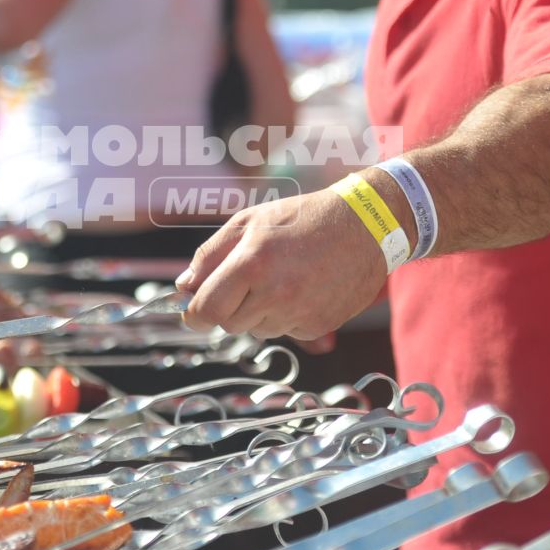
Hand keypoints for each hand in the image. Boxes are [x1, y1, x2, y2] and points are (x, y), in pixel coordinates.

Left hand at [176, 185, 387, 339]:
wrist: (364, 227)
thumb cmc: (301, 219)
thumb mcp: (249, 222)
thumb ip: (210, 255)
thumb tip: (184, 287)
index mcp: (252, 263)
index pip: (207, 310)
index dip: (195, 314)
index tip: (194, 312)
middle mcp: (275, 293)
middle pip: (229, 324)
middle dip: (230, 307)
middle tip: (249, 281)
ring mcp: (299, 313)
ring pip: (257, 330)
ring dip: (259, 312)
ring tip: (281, 278)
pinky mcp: (318, 326)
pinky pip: (286, 331)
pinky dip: (286, 316)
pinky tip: (302, 289)